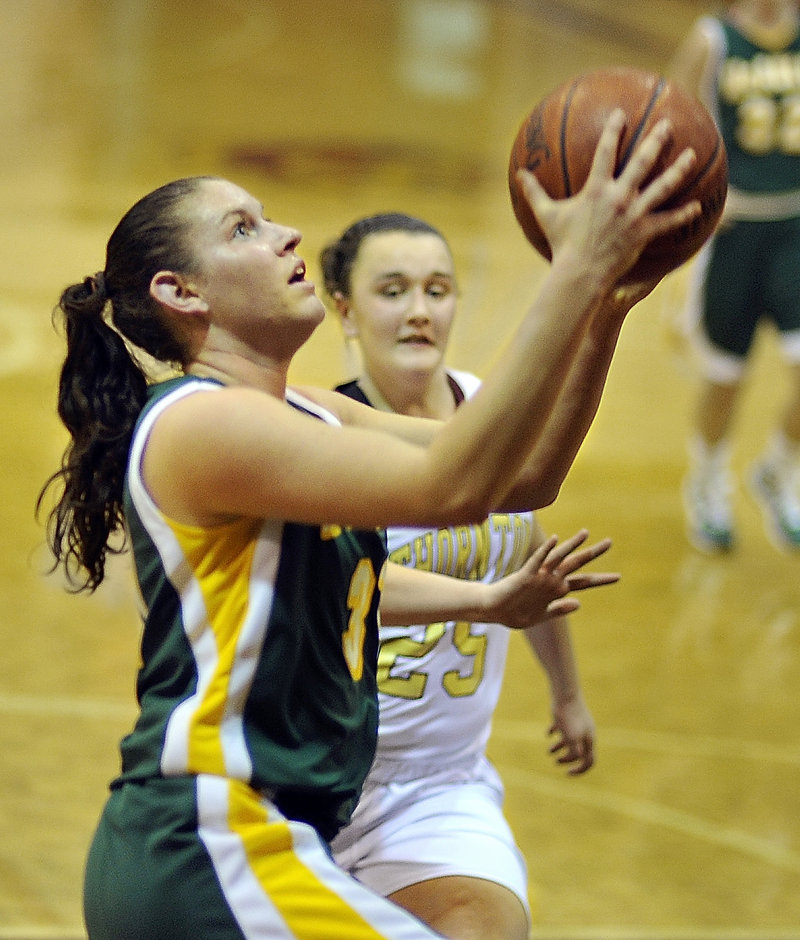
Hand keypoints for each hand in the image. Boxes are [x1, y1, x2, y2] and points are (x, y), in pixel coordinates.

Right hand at [483, 528, 618, 627]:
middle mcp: (551, 580)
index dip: (601, 580)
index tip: (618, 577)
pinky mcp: (525, 575)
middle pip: (576, 564)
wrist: (492, 608)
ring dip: (572, 545)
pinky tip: (555, 540)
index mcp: (557, 589)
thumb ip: (559, 609)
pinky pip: (538, 561)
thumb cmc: (514, 612)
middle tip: (610, 542)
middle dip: (593, 553)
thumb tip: (579, 604)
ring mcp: (539, 576)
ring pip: (560, 558)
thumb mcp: (542, 615)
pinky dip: (546, 551)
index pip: (583, 582)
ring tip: (586, 533)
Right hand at [516, 109, 700, 288]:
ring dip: (679, 169)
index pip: (605, 152)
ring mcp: (634, 214)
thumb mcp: (547, 216)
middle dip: (656, 140)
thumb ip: (534, 193)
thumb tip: (519, 175)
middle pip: (642, 162)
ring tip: (691, 155)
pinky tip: (699, 206)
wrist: (580, 272)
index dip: (613, 131)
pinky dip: (683, 214)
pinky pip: (668, 221)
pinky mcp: (644, 232)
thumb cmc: (562, 244)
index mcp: (596, 189)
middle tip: (667, 125)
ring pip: (662, 186)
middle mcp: (619, 196)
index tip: (620, 114)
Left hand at [549, 696, 595, 774]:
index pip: (590, 761)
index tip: (567, 772)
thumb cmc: (568, 716)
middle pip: (580, 752)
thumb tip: (579, 759)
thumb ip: (575, 749)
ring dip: (560, 748)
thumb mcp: (571, 736)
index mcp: (588, 739)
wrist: (565, 693)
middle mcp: (585, 732)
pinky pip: (564, 727)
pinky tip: (548, 733)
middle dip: (568, 759)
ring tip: (548, 751)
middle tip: (555, 761)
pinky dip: (556, 732)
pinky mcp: (568, 715)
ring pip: (571, 740)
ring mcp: (578, 723)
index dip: (580, 770)